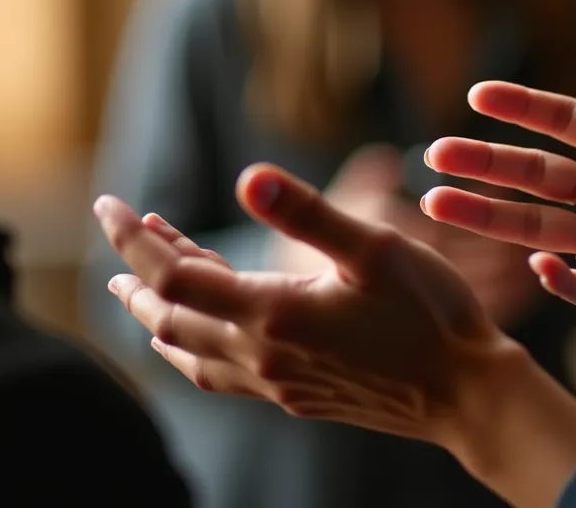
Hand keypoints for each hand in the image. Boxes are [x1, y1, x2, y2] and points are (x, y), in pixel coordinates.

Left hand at [92, 165, 516, 445]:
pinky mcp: (295, 398)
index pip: (172, 274)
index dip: (132, 239)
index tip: (108, 205)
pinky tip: (195, 340)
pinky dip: (189, 349)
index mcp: (273, 314)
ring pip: (188, 352)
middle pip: (168, 316)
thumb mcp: (376, 248)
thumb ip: (308, 213)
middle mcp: (262, 356)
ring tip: (133, 289)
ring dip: (155, 315)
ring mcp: (276, 384)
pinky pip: (219, 376)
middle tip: (122, 232)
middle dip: (133, 274)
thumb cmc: (431, 314)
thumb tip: (249, 178)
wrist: (467, 395)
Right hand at [421, 0, 575, 339]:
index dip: (522, 109)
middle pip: (536, 176)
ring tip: (437, 203)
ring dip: (489, 217)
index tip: (477, 94)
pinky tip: (539, 262)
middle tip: (434, 153)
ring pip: (541, 229)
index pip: (564, 124)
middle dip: (484, 164)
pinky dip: (564, 280)